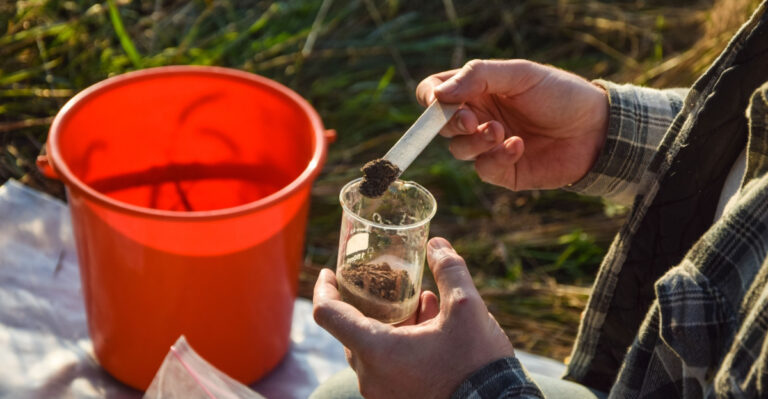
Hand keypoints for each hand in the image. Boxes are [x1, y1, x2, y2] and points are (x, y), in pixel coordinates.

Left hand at [313, 238, 513, 398]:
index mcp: (376, 350)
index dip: (324, 289)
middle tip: (389, 283)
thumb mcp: (467, 308)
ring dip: (391, 322)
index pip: (329, 314)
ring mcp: (382, 393)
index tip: (329, 273)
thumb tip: (436, 244)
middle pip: (353, 330)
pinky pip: (386, 366)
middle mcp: (371, 376)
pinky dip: (399, 343)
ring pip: (372, 348)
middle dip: (371, 304)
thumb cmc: (477, 364)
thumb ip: (449, 270)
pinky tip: (430, 325)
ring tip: (424, 303)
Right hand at [416, 59, 608, 190]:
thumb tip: (438, 94)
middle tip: (472, 120)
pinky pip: (483, 169)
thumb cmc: (559, 94)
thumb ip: (478, 77)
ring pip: (458, 150)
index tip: (439, 101)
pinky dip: (498, 157)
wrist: (597, 128)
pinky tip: (519, 146)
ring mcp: (488, 146)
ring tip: (501, 132)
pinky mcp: (503, 171)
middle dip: (452, 123)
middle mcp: (478, 117)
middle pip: (441, 124)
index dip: (430, 97)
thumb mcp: (519, 74)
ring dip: (476, 141)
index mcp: (477, 89)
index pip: (435, 92)